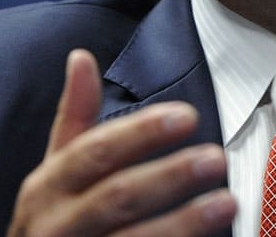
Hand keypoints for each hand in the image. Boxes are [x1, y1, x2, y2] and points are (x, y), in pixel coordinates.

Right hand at [7, 49, 236, 236]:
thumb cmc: (53, 220)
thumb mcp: (54, 171)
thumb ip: (74, 118)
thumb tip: (81, 55)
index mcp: (47, 186)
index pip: (96, 152)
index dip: (140, 133)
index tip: (187, 116)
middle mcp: (57, 225)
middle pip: (118, 196)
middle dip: (170, 176)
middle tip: (216, 159)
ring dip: (184, 222)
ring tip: (228, 202)